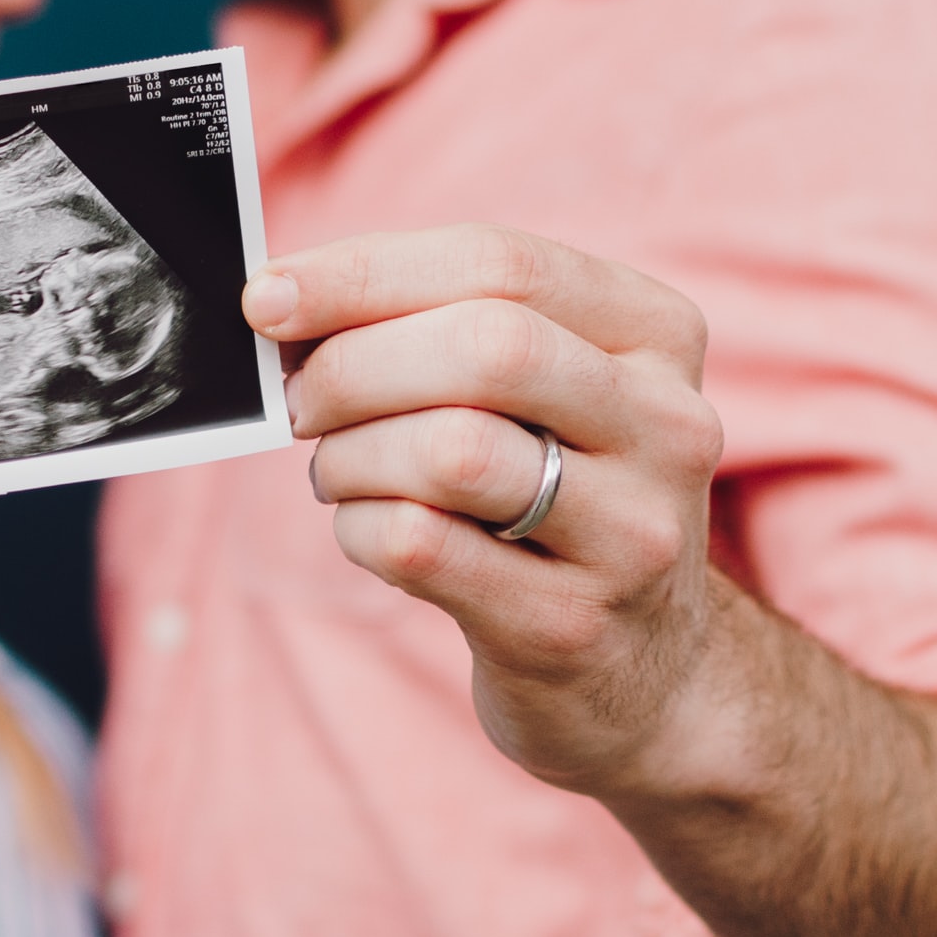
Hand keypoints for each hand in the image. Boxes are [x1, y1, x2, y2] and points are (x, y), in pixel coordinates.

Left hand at [246, 225, 728, 795]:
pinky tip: (366, 529)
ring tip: (338, 471)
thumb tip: (285, 299)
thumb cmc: (555, 497)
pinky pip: (422, 546)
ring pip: (451, 450)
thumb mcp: (542, 395)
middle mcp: (668, 427)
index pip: (500, 263)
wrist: (644, 673)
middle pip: (485, 348)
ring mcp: (632, 535)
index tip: (269, 296)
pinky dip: (359, 528)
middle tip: (299, 401)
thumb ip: (439, 326)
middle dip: (354, 366)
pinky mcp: (571, 625)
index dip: (365, 273)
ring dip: (351, 454)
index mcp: (658, 336)